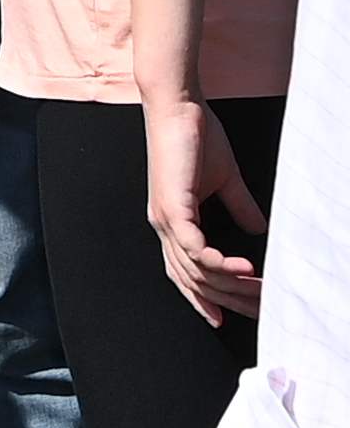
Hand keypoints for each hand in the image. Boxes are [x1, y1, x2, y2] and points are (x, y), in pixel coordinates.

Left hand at [143, 90, 265, 325]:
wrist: (178, 107)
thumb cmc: (197, 139)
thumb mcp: (224, 181)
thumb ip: (239, 206)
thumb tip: (258, 229)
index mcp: (173, 223)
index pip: (185, 273)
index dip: (204, 299)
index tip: (226, 319)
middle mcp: (164, 226)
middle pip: (192, 280)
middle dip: (228, 300)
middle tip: (262, 310)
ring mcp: (164, 218)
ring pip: (194, 269)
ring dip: (230, 285)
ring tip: (262, 290)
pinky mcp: (172, 206)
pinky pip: (192, 246)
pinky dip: (217, 262)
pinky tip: (243, 268)